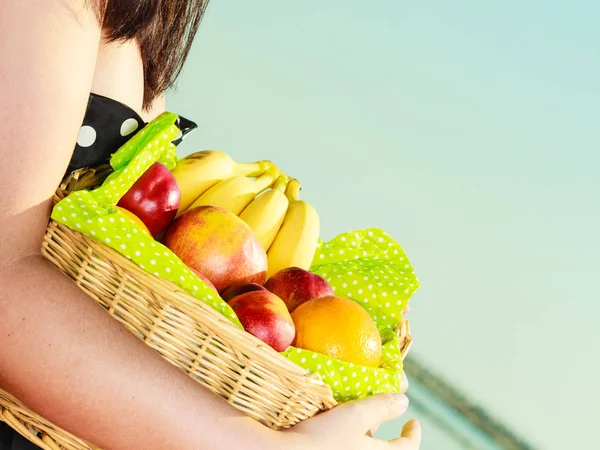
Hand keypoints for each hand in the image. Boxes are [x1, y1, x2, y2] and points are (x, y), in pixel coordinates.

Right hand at [279, 393, 419, 448]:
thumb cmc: (323, 440)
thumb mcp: (355, 416)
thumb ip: (381, 407)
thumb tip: (404, 401)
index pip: (406, 448)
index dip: (412, 434)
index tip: (412, 421)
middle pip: (380, 443)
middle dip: (380, 420)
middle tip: (376, 401)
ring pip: (358, 441)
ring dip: (359, 423)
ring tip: (352, 403)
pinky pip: (340, 441)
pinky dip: (342, 429)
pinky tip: (331, 415)